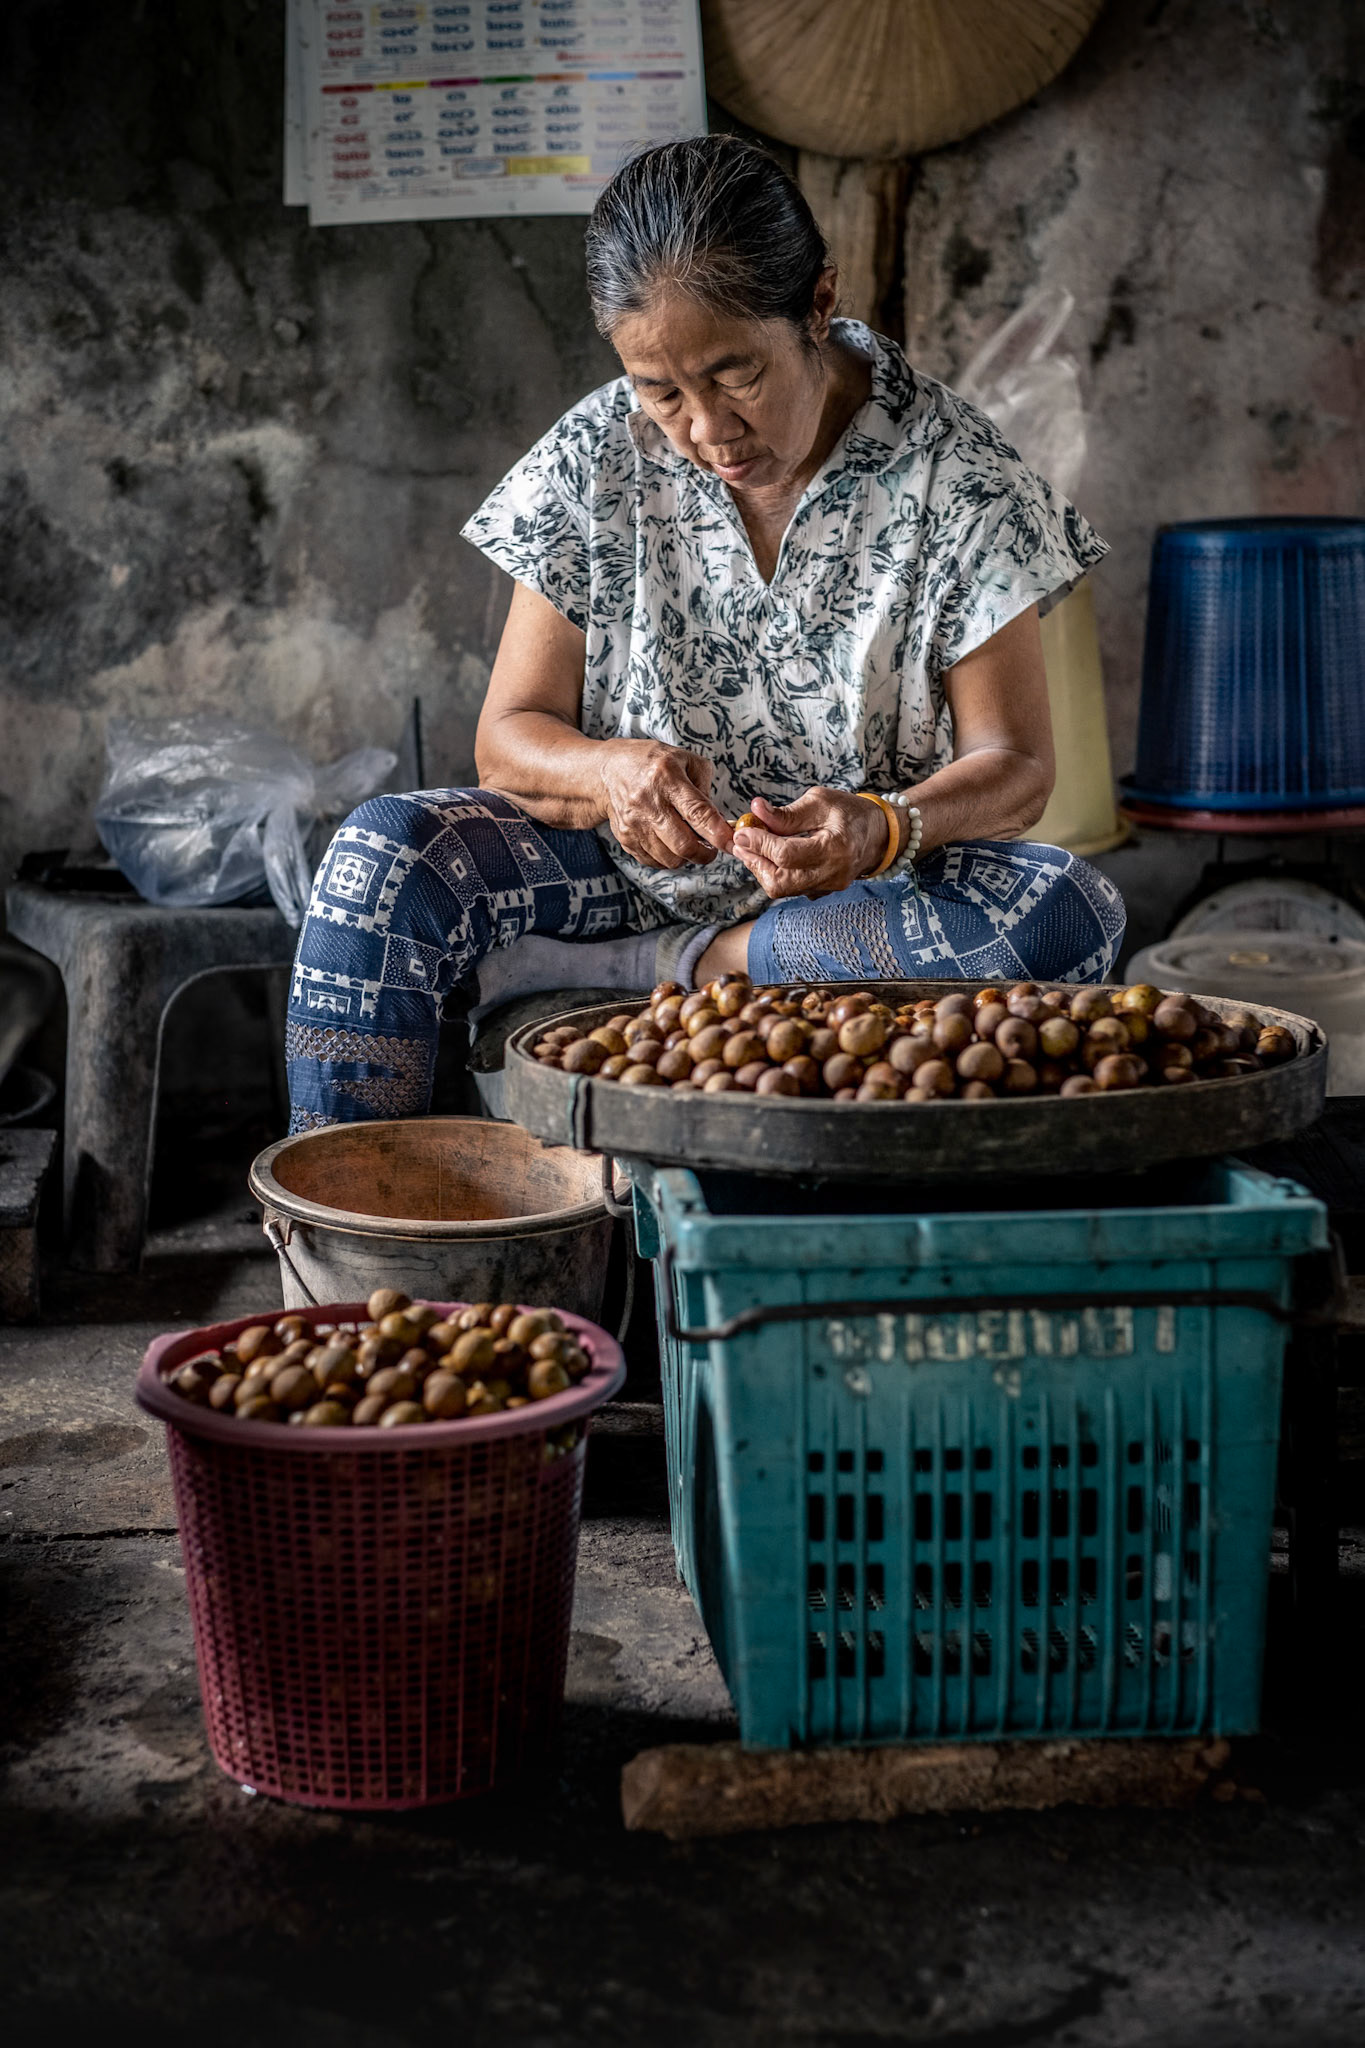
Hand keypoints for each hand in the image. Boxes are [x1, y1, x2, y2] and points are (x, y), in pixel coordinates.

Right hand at [597, 739, 733, 869]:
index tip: (731, 843)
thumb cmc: (652, 763)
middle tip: (712, 850)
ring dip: (686, 857)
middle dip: (705, 854)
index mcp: (666, 776)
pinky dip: (667, 858)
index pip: (697, 812)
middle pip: (683, 844)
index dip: (718, 832)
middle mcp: (648, 801)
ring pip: (669, 858)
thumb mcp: (685, 760)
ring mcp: (633, 822)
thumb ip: (706, 788)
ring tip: (689, 843)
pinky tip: (669, 843)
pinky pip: (654, 861)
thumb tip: (718, 821)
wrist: (608, 771)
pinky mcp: (625, 838)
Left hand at [732, 789, 888, 899]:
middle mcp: (832, 873)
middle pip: (780, 882)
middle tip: (741, 843)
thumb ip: (787, 812)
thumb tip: (755, 810)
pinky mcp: (822, 891)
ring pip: (782, 890)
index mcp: (835, 848)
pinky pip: (791, 889)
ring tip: (752, 847)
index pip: (786, 855)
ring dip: (761, 869)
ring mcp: (827, 886)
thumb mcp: (821, 801)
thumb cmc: (851, 812)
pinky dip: (775, 873)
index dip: (759, 843)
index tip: (742, 831)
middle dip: (755, 863)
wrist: (880, 834)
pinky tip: (769, 855)